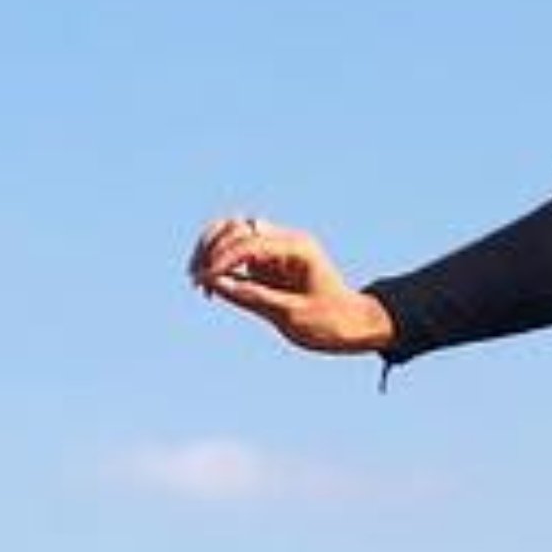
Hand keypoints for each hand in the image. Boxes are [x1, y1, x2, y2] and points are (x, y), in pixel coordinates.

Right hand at [188, 213, 394, 355]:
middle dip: (212, 249)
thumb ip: (253, 297)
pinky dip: (218, 263)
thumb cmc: (331, 322)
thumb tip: (214, 283)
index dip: (224, 258)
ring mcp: (275, 251)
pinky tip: (209, 286)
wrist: (353, 325)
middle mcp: (285, 242)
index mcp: (298, 249)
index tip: (206, 282)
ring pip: (232, 232)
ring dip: (210, 250)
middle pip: (237, 226)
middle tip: (198, 280)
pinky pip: (235, 253)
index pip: (251, 241)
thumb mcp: (291, 315)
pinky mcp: (267, 263)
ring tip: (197, 280)